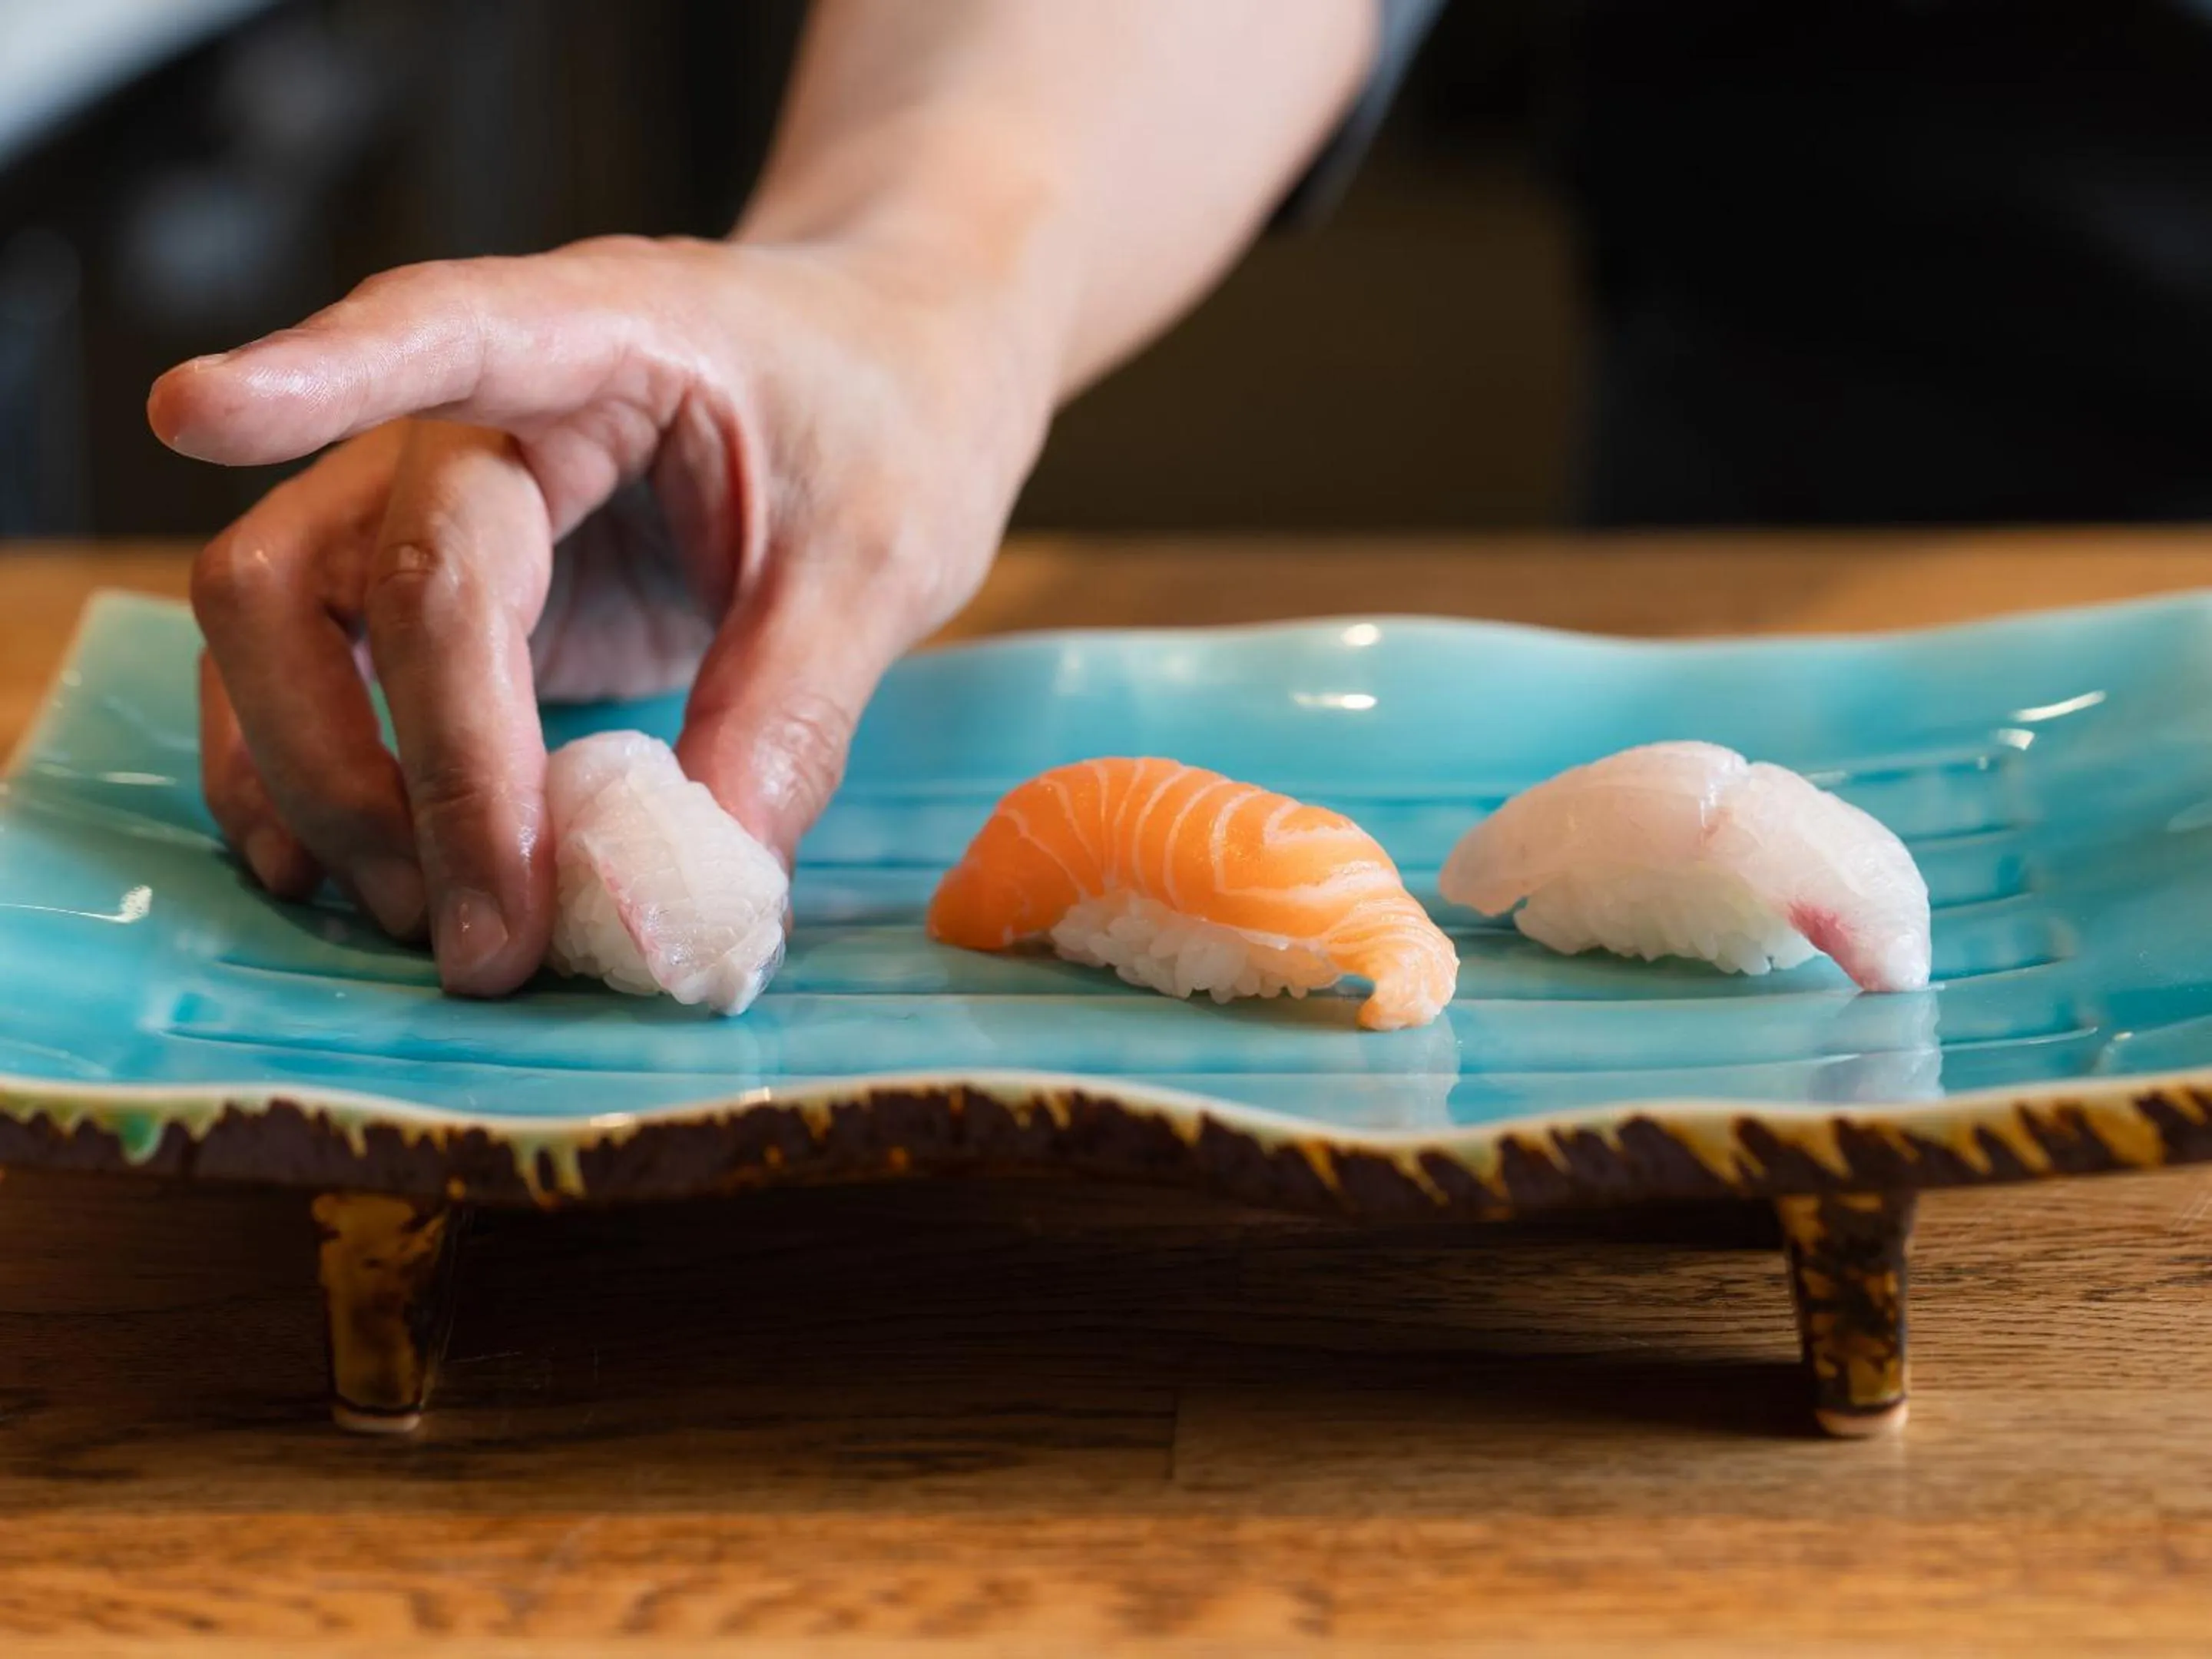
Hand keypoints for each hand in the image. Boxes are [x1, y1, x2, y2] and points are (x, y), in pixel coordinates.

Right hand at [150, 234, 1051, 994]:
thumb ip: (796, 707)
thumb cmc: (888, 420)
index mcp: (603, 341)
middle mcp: (476, 416)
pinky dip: (309, 780)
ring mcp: (428, 502)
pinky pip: (307, 674)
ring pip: (272, 622)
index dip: (316, 374)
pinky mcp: (427, 589)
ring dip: (322, 785)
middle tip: (483, 934)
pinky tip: (353, 879)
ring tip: (428, 923)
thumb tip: (701, 893)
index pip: (440, 336)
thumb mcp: (886, 554)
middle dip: (391, 767)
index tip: (193, 412)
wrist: (882, 374)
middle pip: (339, 567)